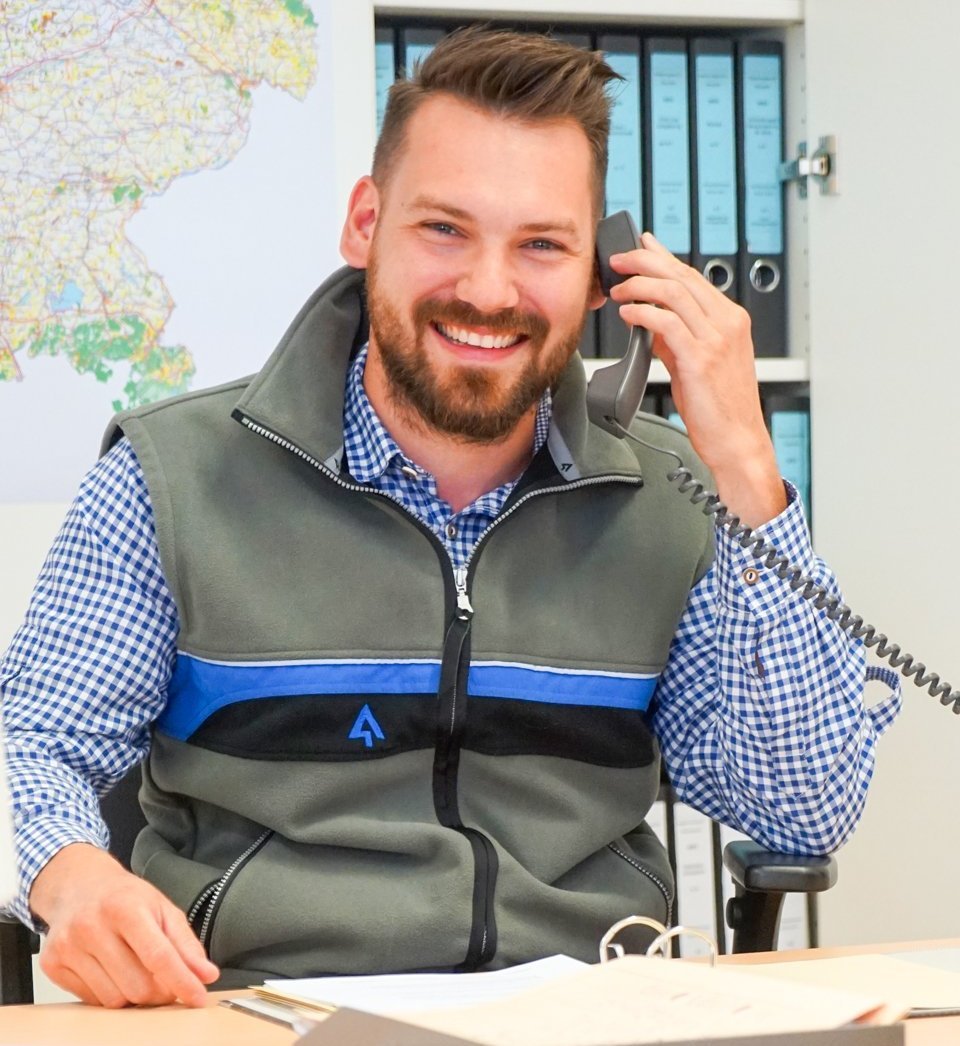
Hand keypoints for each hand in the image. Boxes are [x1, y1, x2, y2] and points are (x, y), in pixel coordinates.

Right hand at [30, 843, 218, 1007]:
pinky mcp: (53, 964)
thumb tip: (206, 974)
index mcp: (125, 907)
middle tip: (166, 980)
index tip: (198, 997)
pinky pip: (92, 1001)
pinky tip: (113, 971)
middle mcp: (92, 926)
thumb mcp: (162, 908)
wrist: (78, 886)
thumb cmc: (124, 897)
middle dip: (160, 991)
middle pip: (138, 985)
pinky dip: (110, 994)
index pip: (158, 956)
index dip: (182, 981)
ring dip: (134, 995)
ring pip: (114, 999)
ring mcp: (69, 947)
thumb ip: (186, 943)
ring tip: (137, 971)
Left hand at [608, 232, 786, 527]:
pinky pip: (666, 322)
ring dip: (639, 285)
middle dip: (644, 261)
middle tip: (618, 260)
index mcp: (731, 320)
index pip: (692, 276)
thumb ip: (678, 339)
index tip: (641, 245)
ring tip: (618, 290)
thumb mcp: (698, 363)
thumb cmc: (721, 408)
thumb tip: (650, 320)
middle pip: (681, 276)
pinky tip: (627, 314)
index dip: (662, 257)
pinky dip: (642, 312)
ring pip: (672, 291)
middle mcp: (727, 323)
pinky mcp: (700, 358)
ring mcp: (716, 339)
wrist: (738, 441)